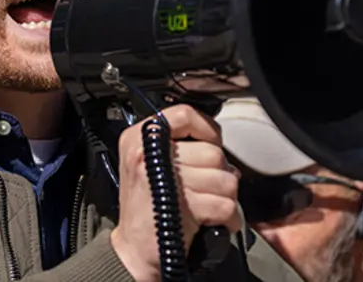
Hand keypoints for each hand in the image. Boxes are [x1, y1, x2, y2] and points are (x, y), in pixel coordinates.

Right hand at [110, 104, 241, 281]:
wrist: (134, 249)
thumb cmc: (146, 207)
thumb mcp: (150, 162)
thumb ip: (178, 144)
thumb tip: (219, 146)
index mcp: (140, 137)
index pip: (184, 114)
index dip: (206, 129)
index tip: (210, 143)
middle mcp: (148, 153)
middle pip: (212, 151)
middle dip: (217, 174)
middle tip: (203, 188)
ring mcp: (165, 179)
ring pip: (225, 178)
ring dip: (224, 197)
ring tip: (206, 204)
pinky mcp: (182, 206)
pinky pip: (226, 204)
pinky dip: (228, 217)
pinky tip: (213, 221)